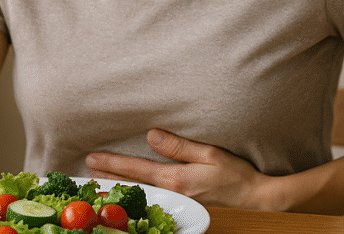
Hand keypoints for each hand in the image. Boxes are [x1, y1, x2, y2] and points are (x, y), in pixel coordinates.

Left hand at [85, 129, 276, 209]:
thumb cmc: (236, 175)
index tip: (92, 159)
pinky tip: (130, 192)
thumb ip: (179, 146)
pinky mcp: (183, 208)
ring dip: (119, 188)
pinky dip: (136, 196)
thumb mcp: (210, 153)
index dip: (112, 163)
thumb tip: (152, 135)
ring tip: (99, 181)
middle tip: (86, 171)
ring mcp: (176, 204)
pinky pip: (153, 201)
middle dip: (108, 178)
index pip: (136, 169)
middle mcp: (172, 193)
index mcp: (175, 178)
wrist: (256, 201)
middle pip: (132, 185)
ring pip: (140, 195)